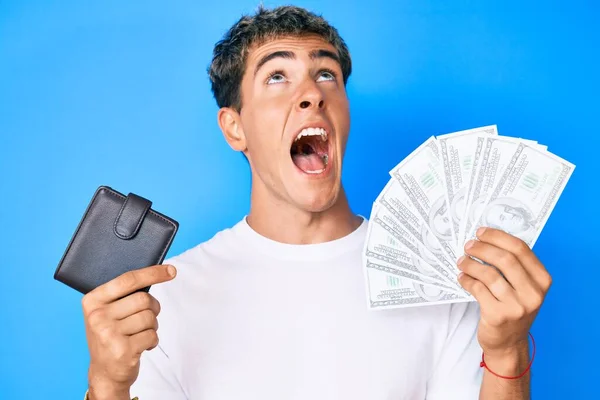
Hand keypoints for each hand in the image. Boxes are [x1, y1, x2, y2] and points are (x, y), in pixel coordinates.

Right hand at [82, 264, 176, 399]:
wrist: (105, 373)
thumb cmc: (112, 336)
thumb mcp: (108, 312)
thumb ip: (124, 294)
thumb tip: (158, 273)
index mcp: (92, 301)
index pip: (128, 279)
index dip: (152, 273)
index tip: (171, 270)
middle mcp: (97, 316)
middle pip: (143, 299)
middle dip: (153, 308)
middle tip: (146, 319)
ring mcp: (108, 334)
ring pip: (149, 317)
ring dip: (152, 326)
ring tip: (139, 335)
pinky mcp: (122, 350)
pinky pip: (152, 335)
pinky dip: (153, 341)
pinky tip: (140, 346)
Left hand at [457, 227, 551, 359]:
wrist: (509, 343)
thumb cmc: (513, 307)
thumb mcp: (522, 287)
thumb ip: (513, 265)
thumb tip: (485, 239)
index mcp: (542, 280)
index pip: (520, 249)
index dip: (497, 237)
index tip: (481, 232)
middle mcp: (533, 293)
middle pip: (505, 259)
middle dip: (482, 248)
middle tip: (468, 246)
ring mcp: (517, 306)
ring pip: (489, 274)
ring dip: (471, 264)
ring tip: (461, 261)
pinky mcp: (498, 316)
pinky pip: (477, 289)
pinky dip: (466, 280)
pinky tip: (462, 277)